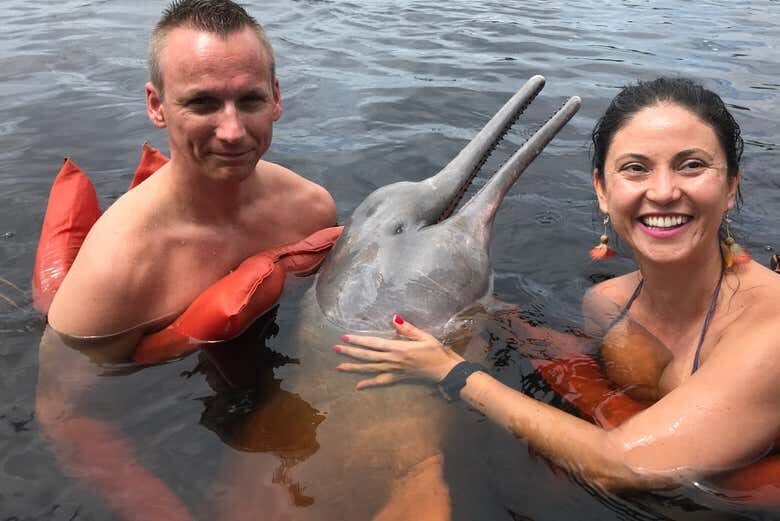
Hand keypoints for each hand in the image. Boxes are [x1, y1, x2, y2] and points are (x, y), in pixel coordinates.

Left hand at [334, 315, 464, 389]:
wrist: (444, 371)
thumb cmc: (436, 351)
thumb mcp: (424, 336)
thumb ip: (407, 329)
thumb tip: (393, 318)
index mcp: (398, 348)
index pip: (373, 343)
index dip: (358, 340)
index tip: (344, 337)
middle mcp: (393, 361)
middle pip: (367, 356)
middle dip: (350, 352)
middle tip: (335, 349)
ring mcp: (394, 371)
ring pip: (370, 369)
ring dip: (353, 368)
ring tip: (338, 367)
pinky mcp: (398, 379)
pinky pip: (380, 382)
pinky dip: (368, 384)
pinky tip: (357, 386)